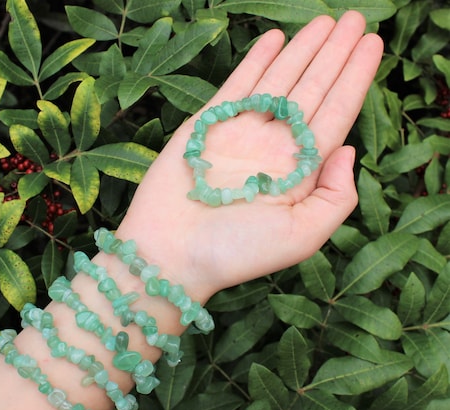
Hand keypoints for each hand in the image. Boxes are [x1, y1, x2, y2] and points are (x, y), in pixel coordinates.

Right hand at [117, 11, 383, 301]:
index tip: (371, 44)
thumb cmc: (235, 252)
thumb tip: (348, 150)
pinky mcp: (206, 126)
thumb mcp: (302, 237)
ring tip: (323, 20)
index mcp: (299, 174)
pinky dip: (256, 61)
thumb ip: (336, 197)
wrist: (169, 254)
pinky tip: (275, 39)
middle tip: (353, 18)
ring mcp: (239, 135)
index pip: (335, 116)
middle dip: (333, 54)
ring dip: (301, 50)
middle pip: (311, 91)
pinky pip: (237, 86)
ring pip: (278, 81)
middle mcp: (273, 149)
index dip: (355, 79)